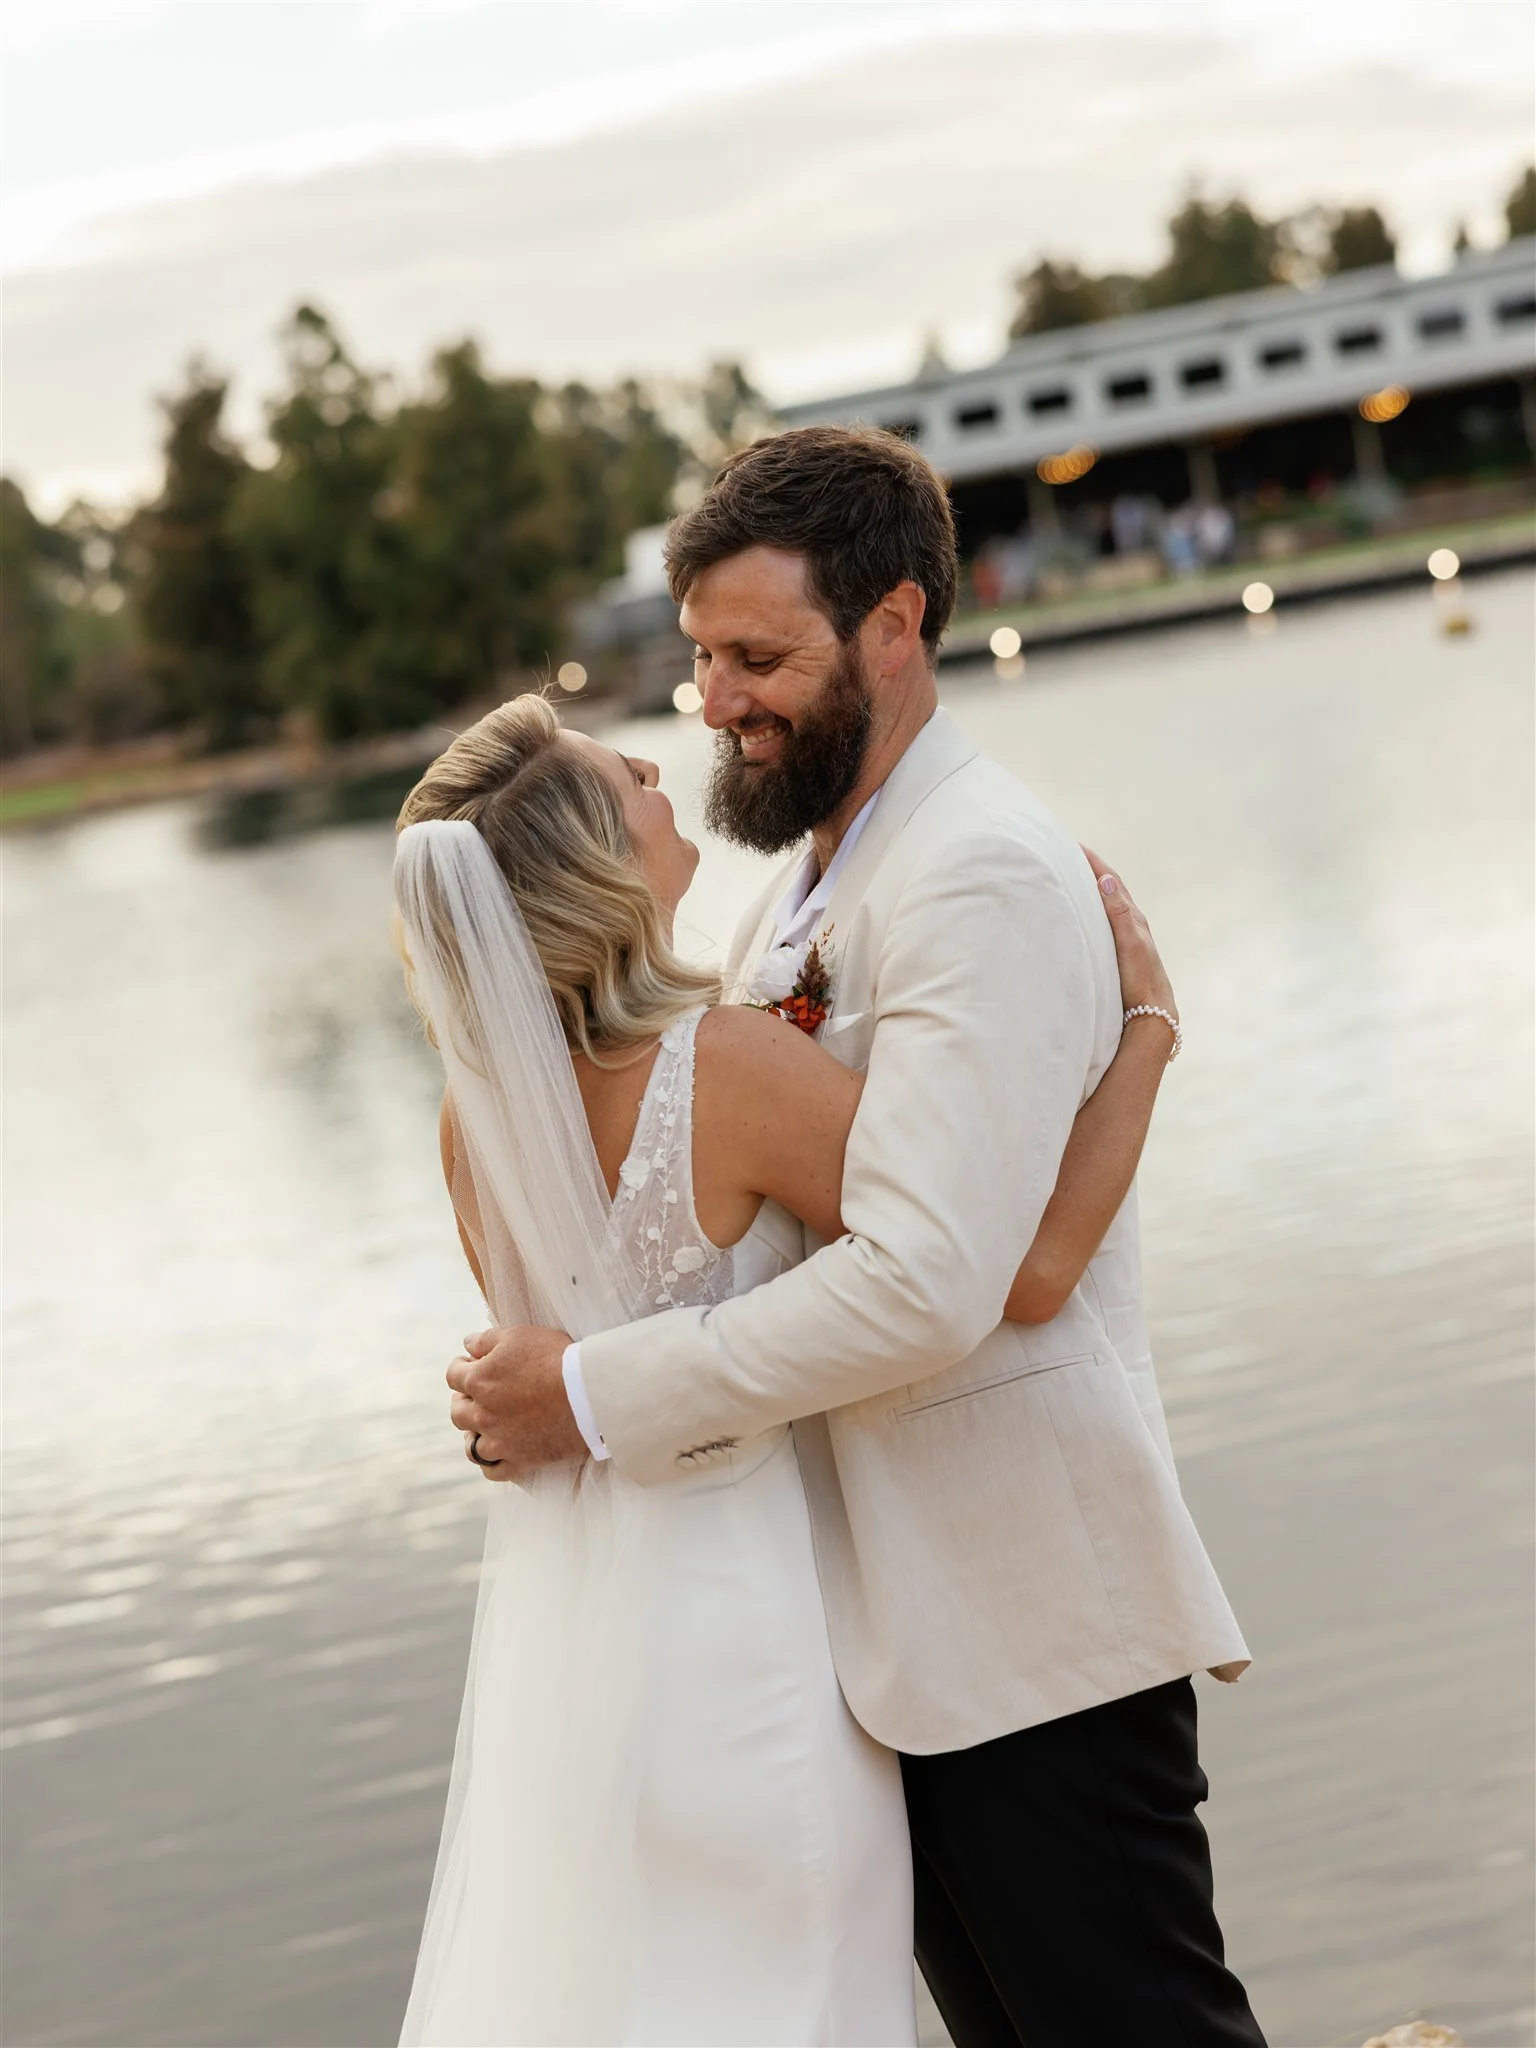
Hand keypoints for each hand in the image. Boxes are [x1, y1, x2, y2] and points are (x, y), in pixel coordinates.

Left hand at [447, 1324, 582, 1480]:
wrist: (588, 1394)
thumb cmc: (555, 1358)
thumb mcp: (519, 1335)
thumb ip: (486, 1340)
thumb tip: (467, 1344)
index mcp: (479, 1381)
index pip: (453, 1375)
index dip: (461, 1367)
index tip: (470, 1365)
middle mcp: (482, 1414)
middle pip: (458, 1412)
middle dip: (464, 1400)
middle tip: (476, 1395)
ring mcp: (499, 1442)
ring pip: (470, 1446)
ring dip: (473, 1434)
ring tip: (482, 1427)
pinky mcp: (520, 1461)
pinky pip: (493, 1470)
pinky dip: (491, 1462)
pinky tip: (498, 1453)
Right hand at [1080, 848, 1175, 1017]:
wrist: (1152, 1013)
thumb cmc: (1141, 980)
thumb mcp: (1130, 944)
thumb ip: (1118, 913)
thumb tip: (1104, 879)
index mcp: (1132, 916)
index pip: (1109, 879)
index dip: (1092, 860)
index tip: (1070, 844)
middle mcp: (1129, 923)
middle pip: (1105, 887)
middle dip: (1086, 869)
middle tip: (1063, 854)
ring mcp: (1123, 937)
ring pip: (1102, 904)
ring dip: (1086, 889)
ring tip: (1066, 878)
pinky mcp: (1116, 951)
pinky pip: (1100, 921)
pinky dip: (1088, 910)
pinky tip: (1078, 915)